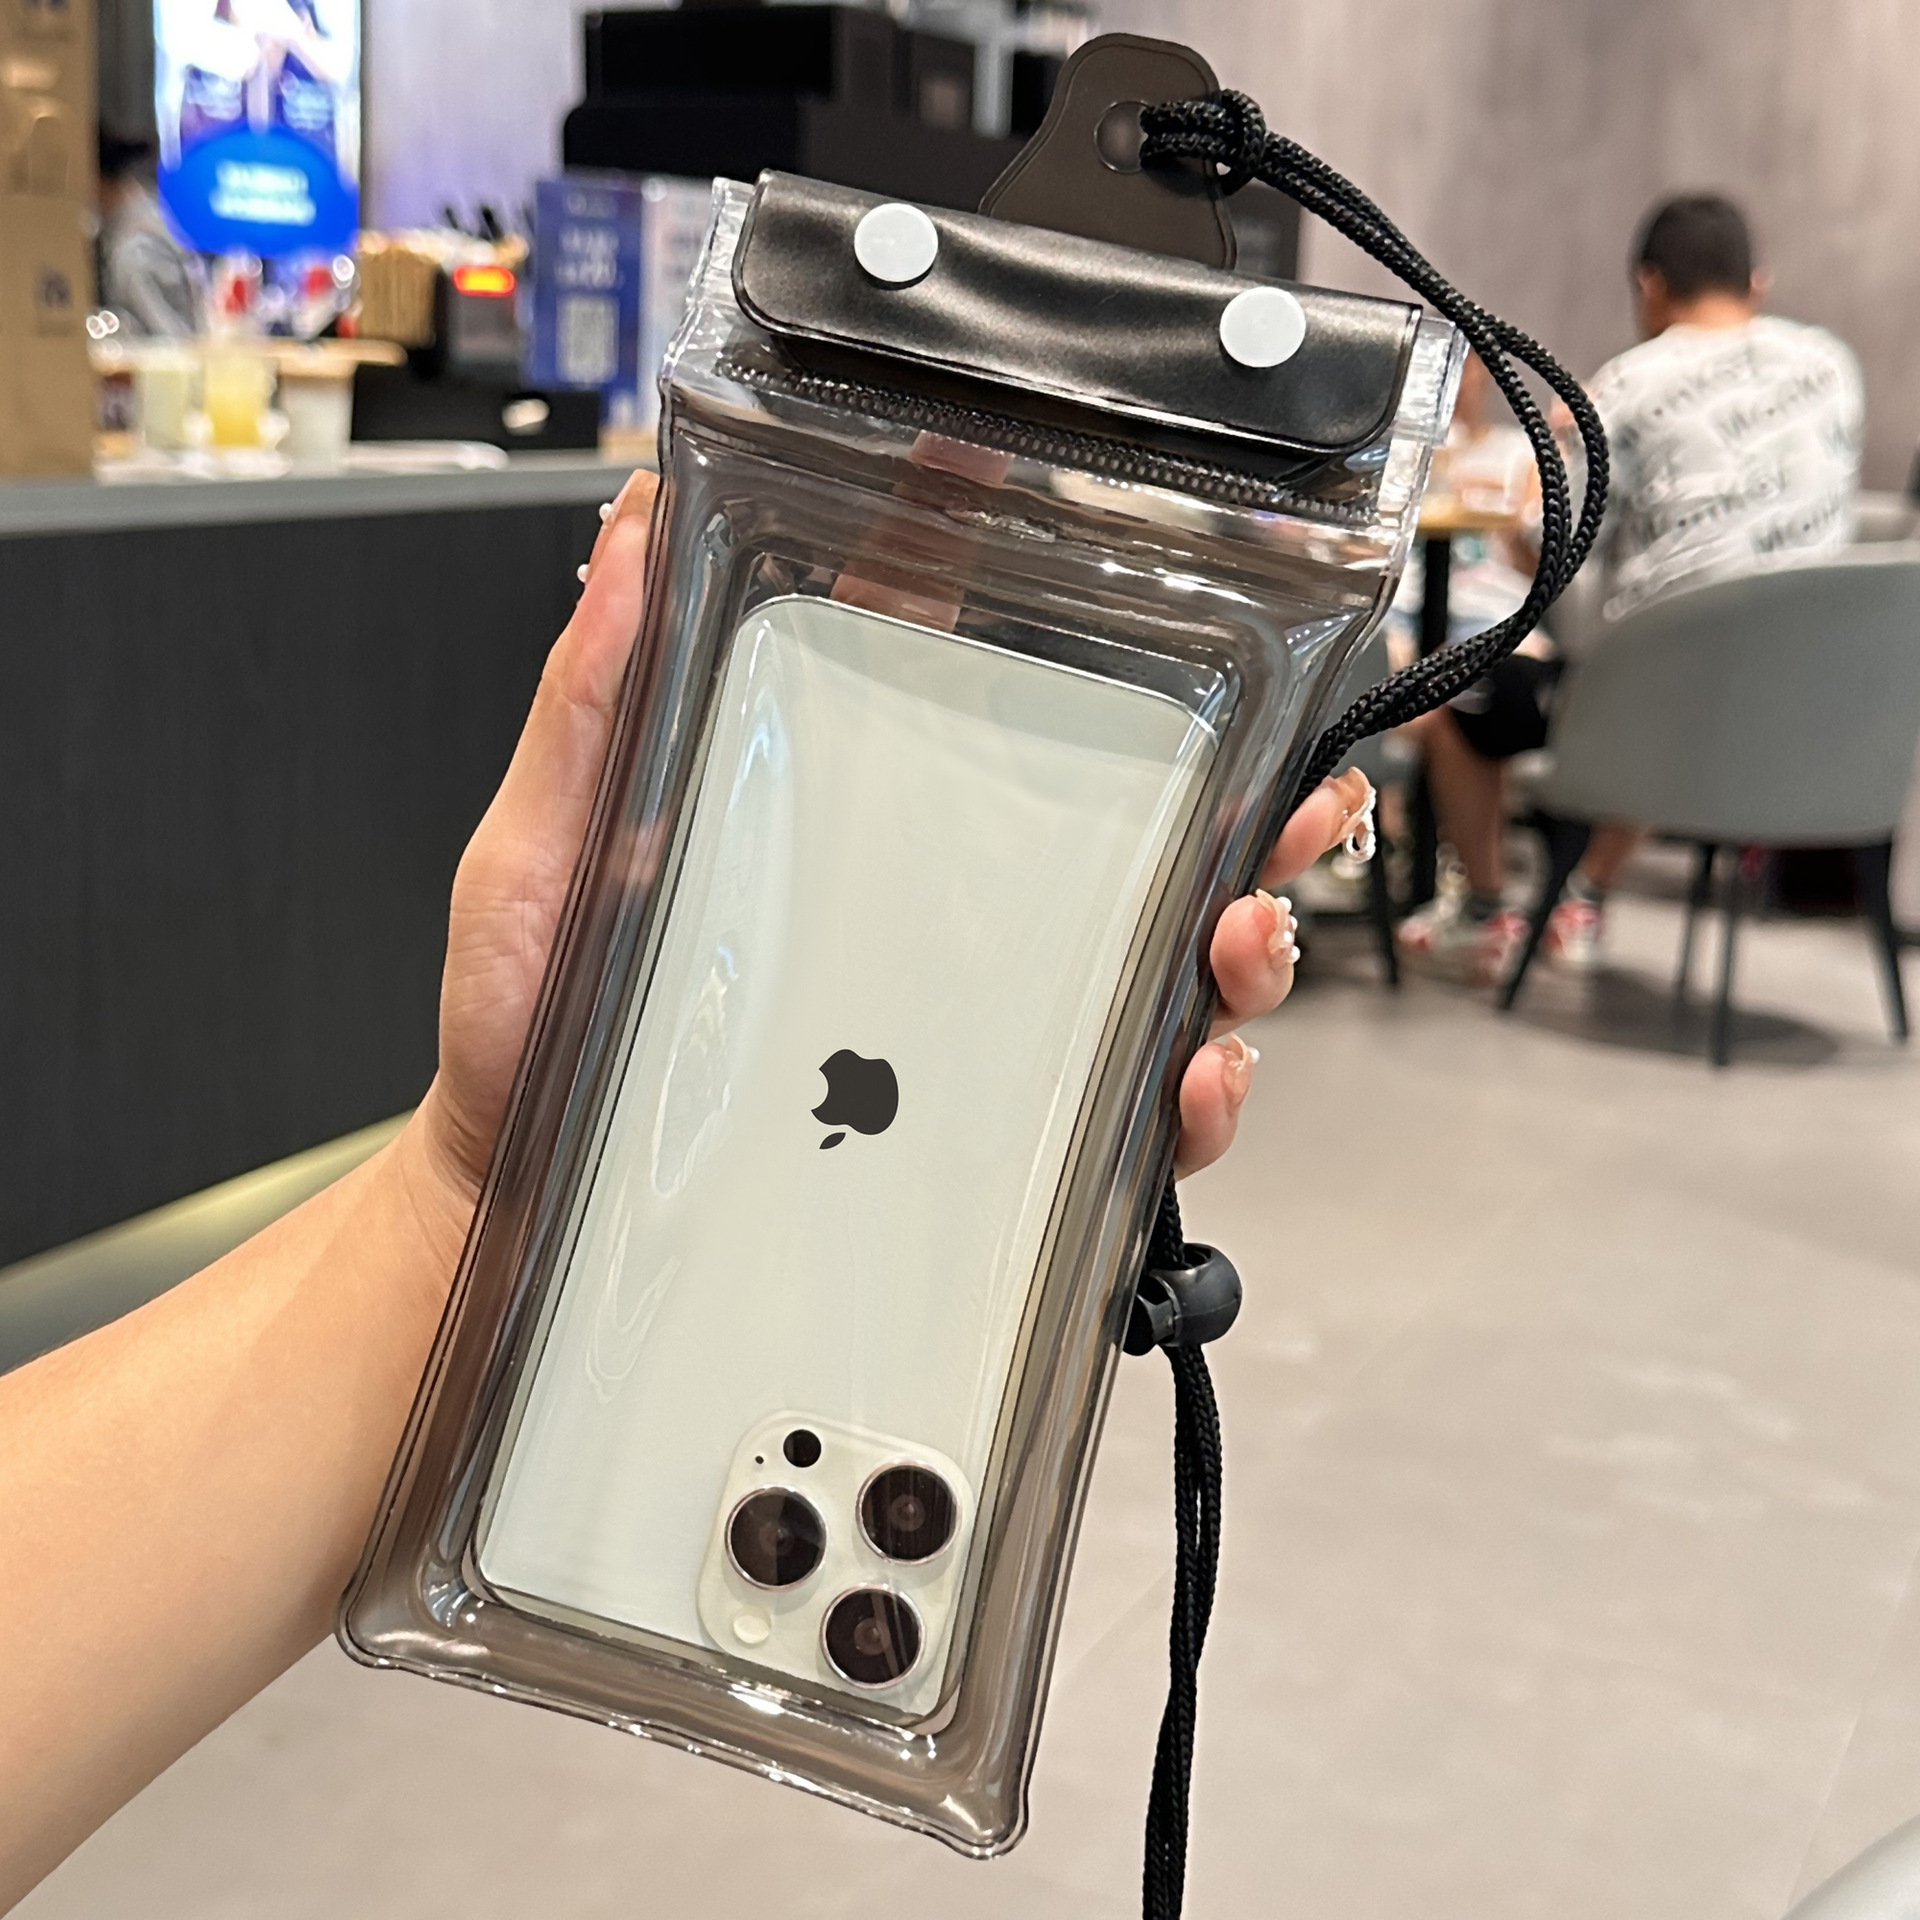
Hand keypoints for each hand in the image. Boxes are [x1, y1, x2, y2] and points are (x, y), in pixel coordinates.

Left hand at [416, 472, 1369, 1202]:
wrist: (525, 1207)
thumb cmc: (528, 1025)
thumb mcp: (542, 854)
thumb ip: (591, 706)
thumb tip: (628, 530)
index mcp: (838, 795)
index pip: (957, 661)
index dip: (1046, 583)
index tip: (1129, 521)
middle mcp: (925, 891)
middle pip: (1120, 814)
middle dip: (1240, 792)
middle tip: (1293, 792)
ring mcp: (960, 1009)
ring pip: (1153, 952)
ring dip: (1242, 936)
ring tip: (1243, 938)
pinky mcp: (969, 1125)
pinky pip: (1113, 1103)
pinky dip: (1184, 1094)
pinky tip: (1189, 1083)